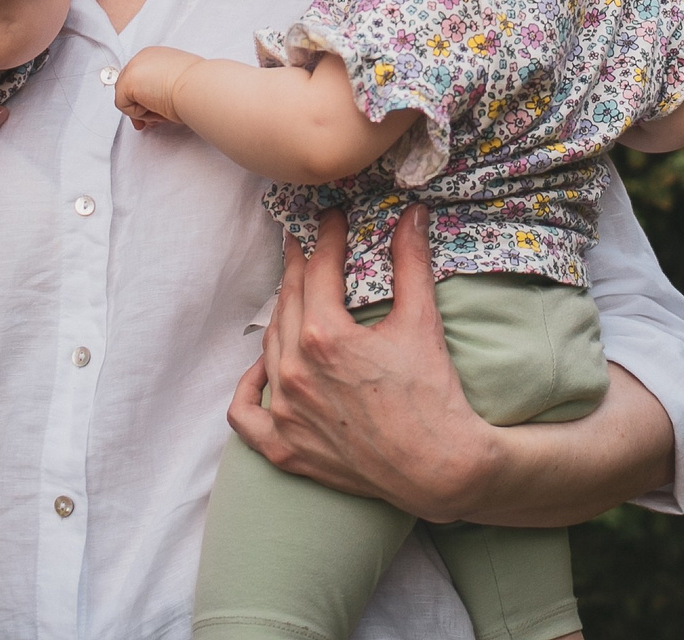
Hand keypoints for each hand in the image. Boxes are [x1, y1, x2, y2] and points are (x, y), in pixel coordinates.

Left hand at [115, 44, 202, 130]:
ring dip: (142, 110)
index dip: (144, 98)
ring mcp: (132, 67)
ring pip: (125, 97)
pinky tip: (156, 108)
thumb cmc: (197, 85)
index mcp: (155, 55)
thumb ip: (162, 85)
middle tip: (149, 121)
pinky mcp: (126, 82)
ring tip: (161, 112)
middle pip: (128, 87)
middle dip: (138, 107)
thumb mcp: (178, 82)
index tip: (153, 111)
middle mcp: (142, 57)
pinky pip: (123, 106)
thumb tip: (156, 100)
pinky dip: (139, 113)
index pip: (139, 79)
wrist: (199, 86)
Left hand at [229, 208, 500, 519]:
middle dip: (298, 267)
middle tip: (305, 244)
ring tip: (294, 294)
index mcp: (326, 337)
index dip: (326, 238)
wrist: (438, 468)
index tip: (332, 219)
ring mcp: (285, 412)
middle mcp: (294, 372)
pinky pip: (245, 413)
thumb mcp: (422, 321)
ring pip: (269, 347)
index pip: (318, 271)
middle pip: (288, 302)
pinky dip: (248, 386)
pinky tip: (262, 368)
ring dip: (280, 314)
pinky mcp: (284, 447)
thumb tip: (412, 214)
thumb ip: (410, 262)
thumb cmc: (432, 395)